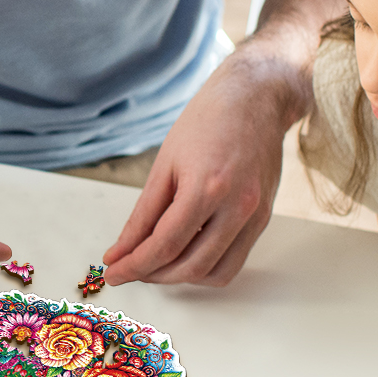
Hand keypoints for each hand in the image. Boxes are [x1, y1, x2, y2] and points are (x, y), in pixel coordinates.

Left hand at [103, 51, 297, 286]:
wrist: (256, 99)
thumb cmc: (208, 121)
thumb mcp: (165, 164)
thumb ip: (143, 215)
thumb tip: (121, 250)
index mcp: (206, 187)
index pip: (165, 245)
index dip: (135, 265)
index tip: (114, 273)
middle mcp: (237, 207)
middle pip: (190, 266)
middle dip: (154, 275)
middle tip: (129, 269)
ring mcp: (255, 216)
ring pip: (215, 273)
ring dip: (180, 277)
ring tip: (155, 264)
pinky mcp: (263, 219)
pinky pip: (234, 261)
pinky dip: (206, 267)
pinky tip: (184, 254)